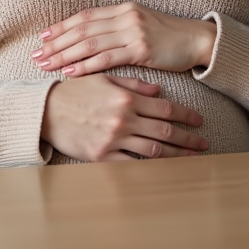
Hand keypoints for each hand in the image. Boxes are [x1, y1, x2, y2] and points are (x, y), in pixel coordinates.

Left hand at [31, 2, 215, 76]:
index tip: (43, 36)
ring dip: (65, 55)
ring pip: (90, 44)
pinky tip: (70, 72)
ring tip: (47, 65)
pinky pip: (107, 59)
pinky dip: (86, 66)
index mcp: (122, 8)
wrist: (197, 40)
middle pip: (82, 30)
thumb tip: (90, 37)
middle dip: (57, 42)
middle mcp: (125, 17)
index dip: (62, 26)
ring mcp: (133, 32)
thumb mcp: (140, 25)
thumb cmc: (167, 36)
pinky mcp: (141, 50)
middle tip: (36, 54)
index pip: (84, 16)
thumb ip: (116, 27)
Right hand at [41, 74, 206, 160]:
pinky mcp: (102, 156)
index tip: (199, 120)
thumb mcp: (104, 79)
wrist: (45, 111)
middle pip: (164, 131)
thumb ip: (133, 84)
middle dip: (187, 138)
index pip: (165, 108)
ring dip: (176, 155)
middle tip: (203, 143)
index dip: (185, 115)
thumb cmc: (74, 91)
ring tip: (190, 158)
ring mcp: (114, 140)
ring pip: (153, 151)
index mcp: (126, 99)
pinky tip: (162, 169)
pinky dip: (149, 167)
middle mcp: (123, 120)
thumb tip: (158, 91)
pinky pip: (132, 164)